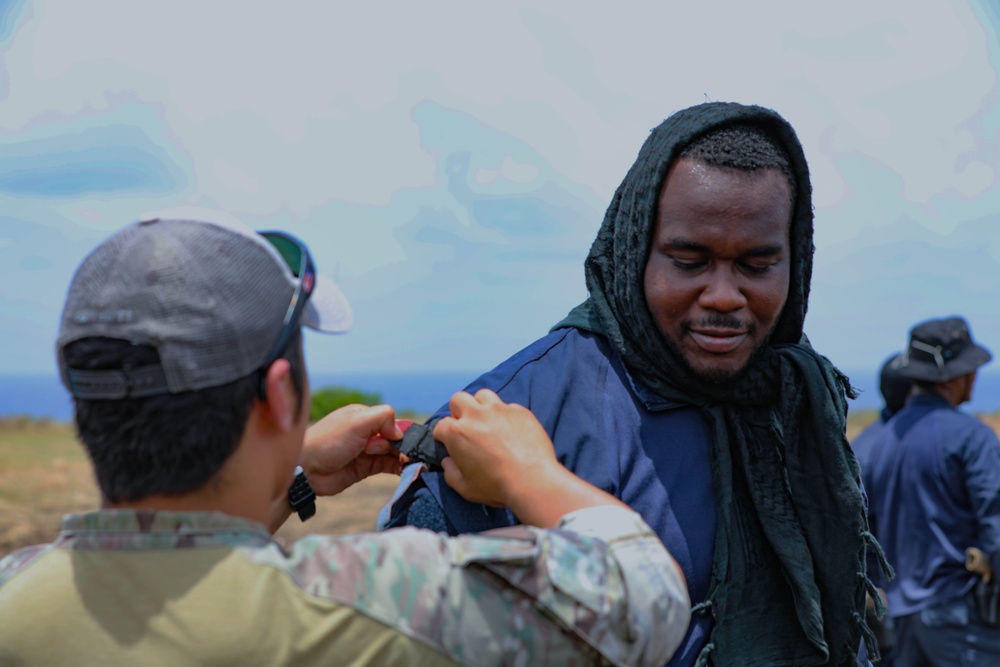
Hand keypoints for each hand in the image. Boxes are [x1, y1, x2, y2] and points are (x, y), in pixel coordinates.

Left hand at [301, 404, 404, 496]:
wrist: (306, 471)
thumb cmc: (328, 442)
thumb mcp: (356, 421)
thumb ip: (382, 418)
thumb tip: (399, 432)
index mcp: (363, 416)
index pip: (391, 420)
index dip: (400, 431)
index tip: (401, 442)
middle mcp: (366, 432)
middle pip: (394, 437)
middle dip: (401, 446)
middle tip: (404, 455)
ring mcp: (366, 451)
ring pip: (393, 452)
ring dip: (402, 457)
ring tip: (408, 463)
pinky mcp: (365, 468)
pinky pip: (387, 466)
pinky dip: (398, 467)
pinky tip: (405, 469)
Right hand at [435, 389, 560, 507]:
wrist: (533, 480)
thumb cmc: (497, 486)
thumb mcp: (464, 488)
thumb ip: (450, 472)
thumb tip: (448, 461)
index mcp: (457, 432)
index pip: (441, 425)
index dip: (443, 436)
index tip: (450, 444)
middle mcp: (476, 414)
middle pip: (458, 399)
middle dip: (458, 411)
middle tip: (466, 427)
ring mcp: (499, 409)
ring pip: (483, 395)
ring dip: (481, 406)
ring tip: (487, 422)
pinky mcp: (520, 411)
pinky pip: (508, 406)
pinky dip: (505, 415)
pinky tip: (511, 430)